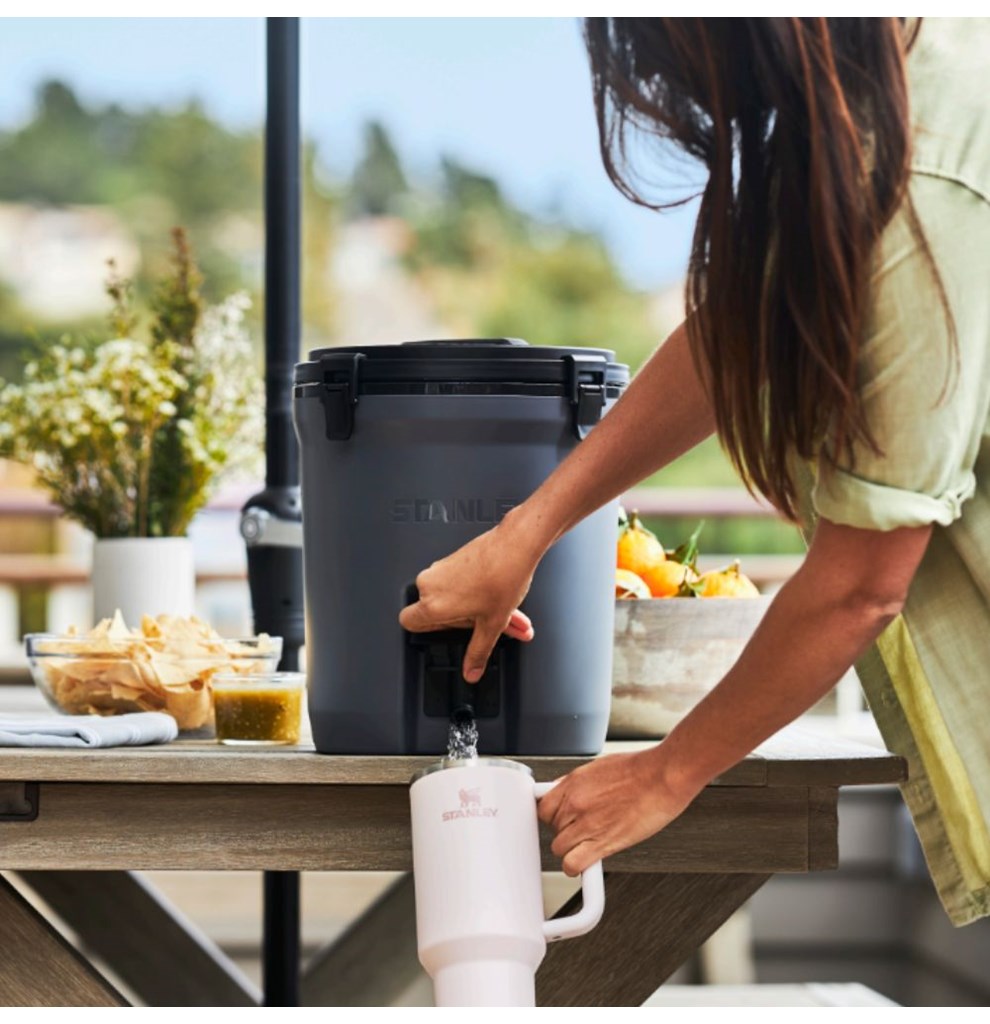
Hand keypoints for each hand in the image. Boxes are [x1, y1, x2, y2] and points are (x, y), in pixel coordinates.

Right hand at [398, 514, 540, 681]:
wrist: (514, 546)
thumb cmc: (501, 579)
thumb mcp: (491, 625)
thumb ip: (478, 653)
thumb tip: (471, 671)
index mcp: (432, 605)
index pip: (408, 623)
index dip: (428, 631)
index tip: (449, 632)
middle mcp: (430, 585)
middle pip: (438, 612)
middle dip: (470, 623)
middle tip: (491, 625)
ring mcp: (440, 569)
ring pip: (453, 597)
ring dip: (479, 609)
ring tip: (506, 614)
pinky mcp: (452, 559)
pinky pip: (458, 583)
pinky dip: (478, 593)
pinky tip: (502, 599)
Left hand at [537, 748, 698, 875]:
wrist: (663, 776)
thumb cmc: (641, 769)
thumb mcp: (600, 766)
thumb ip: (579, 782)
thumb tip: (566, 791)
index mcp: (574, 782)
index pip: (543, 807)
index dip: (553, 816)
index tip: (561, 819)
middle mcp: (576, 803)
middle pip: (552, 829)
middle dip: (566, 831)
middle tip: (582, 830)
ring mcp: (588, 824)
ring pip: (559, 848)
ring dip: (571, 849)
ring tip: (587, 846)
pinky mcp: (603, 843)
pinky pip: (573, 864)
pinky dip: (577, 868)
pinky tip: (587, 863)